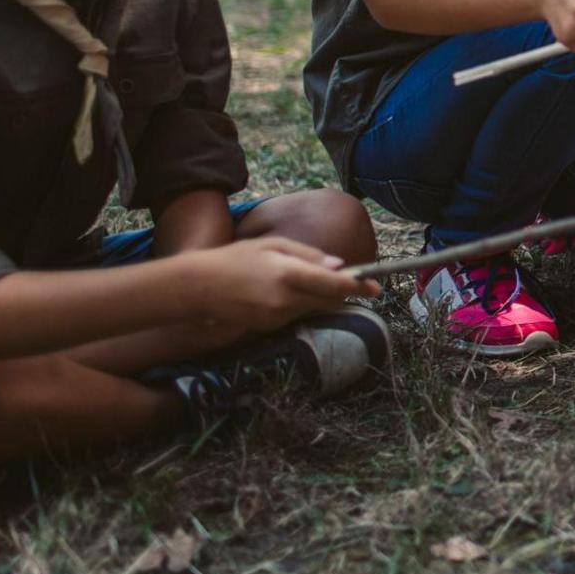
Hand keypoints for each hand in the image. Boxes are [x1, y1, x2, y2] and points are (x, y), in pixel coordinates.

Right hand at [191, 237, 376, 332]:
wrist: (198, 287)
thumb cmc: (236, 259)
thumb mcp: (273, 246)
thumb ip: (309, 255)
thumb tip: (340, 265)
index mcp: (288, 274)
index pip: (333, 284)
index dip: (358, 287)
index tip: (376, 288)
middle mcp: (285, 300)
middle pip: (328, 300)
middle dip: (344, 293)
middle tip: (358, 285)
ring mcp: (276, 317)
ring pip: (313, 308)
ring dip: (320, 297)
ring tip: (306, 281)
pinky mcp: (269, 327)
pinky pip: (296, 315)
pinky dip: (301, 304)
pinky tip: (286, 292)